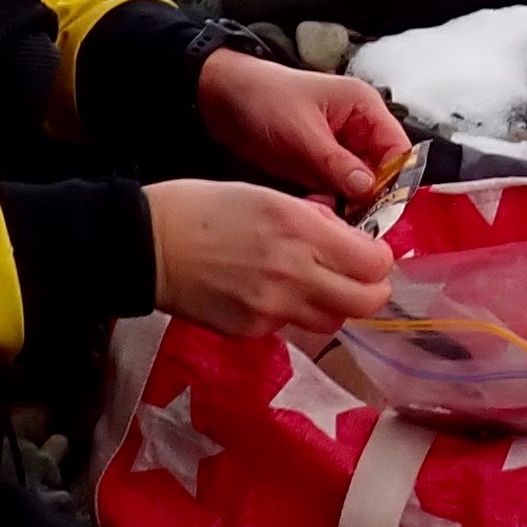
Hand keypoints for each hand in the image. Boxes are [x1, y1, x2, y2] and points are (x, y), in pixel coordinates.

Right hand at [146, 179, 395, 337]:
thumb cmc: (202, 208)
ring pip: (333, 320)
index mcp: (301, 230)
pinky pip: (291, 327)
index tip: (367, 251)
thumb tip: (343, 238)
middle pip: (365, 301)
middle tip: (355, 274)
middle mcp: (295, 273)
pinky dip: (291, 312)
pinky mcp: (251, 331)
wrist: (147, 245)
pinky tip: (266, 291)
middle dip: (369, 288)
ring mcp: (274, 309)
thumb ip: (312, 220)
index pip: (374, 263)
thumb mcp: (266, 194)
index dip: (378, 258)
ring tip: (311, 282)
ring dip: (333, 303)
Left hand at [196, 46, 413, 206]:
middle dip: (368, 198)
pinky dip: (328, 204)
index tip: (380, 210)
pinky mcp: (319, 166)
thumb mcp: (301, 133)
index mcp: (364, 109)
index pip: (398, 151)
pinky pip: (336, 192)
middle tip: (349, 220)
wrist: (219, 99)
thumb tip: (370, 191)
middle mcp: (358, 130)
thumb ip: (337, 163)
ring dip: (346, 205)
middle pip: (382, 173)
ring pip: (359, 188)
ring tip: (324, 213)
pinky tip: (312, 210)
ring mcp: (339, 150)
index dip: (395, 181)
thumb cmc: (263, 100)